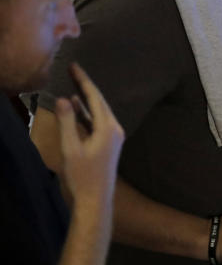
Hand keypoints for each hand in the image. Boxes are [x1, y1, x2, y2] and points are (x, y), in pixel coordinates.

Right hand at [57, 63, 124, 210]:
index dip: (84, 81)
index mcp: (108, 127)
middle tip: (73, 70)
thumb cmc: (83, 175)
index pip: (95, 98)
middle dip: (86, 86)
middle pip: (99, 102)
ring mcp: (113, 136)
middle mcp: (115, 128)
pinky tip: (77, 106)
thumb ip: (67, 122)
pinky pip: (97, 121)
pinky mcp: (109, 143)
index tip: (75, 66)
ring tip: (73, 83)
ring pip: (98, 111)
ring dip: (86, 99)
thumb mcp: (71, 148)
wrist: (96, 199)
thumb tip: (64, 99)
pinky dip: (87, 113)